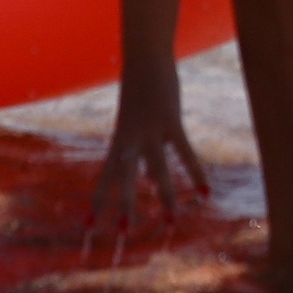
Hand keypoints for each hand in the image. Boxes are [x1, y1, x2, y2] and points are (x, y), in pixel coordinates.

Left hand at [89, 83, 209, 244]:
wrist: (144, 57)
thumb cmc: (140, 89)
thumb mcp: (136, 122)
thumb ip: (144, 152)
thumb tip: (152, 180)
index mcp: (118, 141)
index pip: (103, 178)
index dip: (97, 202)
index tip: (87, 227)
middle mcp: (129, 140)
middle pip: (123, 178)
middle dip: (124, 206)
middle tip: (123, 234)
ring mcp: (149, 130)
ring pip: (156, 169)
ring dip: (165, 197)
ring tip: (170, 222)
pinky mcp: (170, 120)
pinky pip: (184, 152)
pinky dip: (196, 172)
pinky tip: (205, 192)